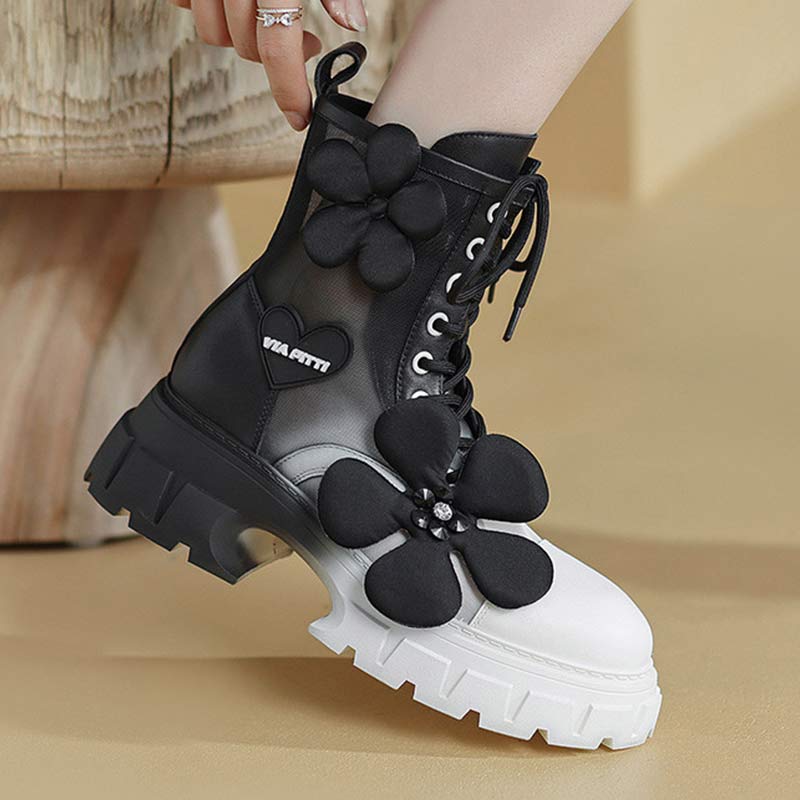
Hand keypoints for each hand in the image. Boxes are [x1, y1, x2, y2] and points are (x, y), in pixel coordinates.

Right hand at [169, 1, 367, 130]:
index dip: (290, 92)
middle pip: (246, 47)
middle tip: (306, 41)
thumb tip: (354, 24)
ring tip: (266, 16)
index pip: (278, 51)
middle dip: (276, 57)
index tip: (301, 119)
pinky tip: (230, 0)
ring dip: (241, 34)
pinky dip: (206, 8)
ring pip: (213, 32)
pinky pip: (185, 4)